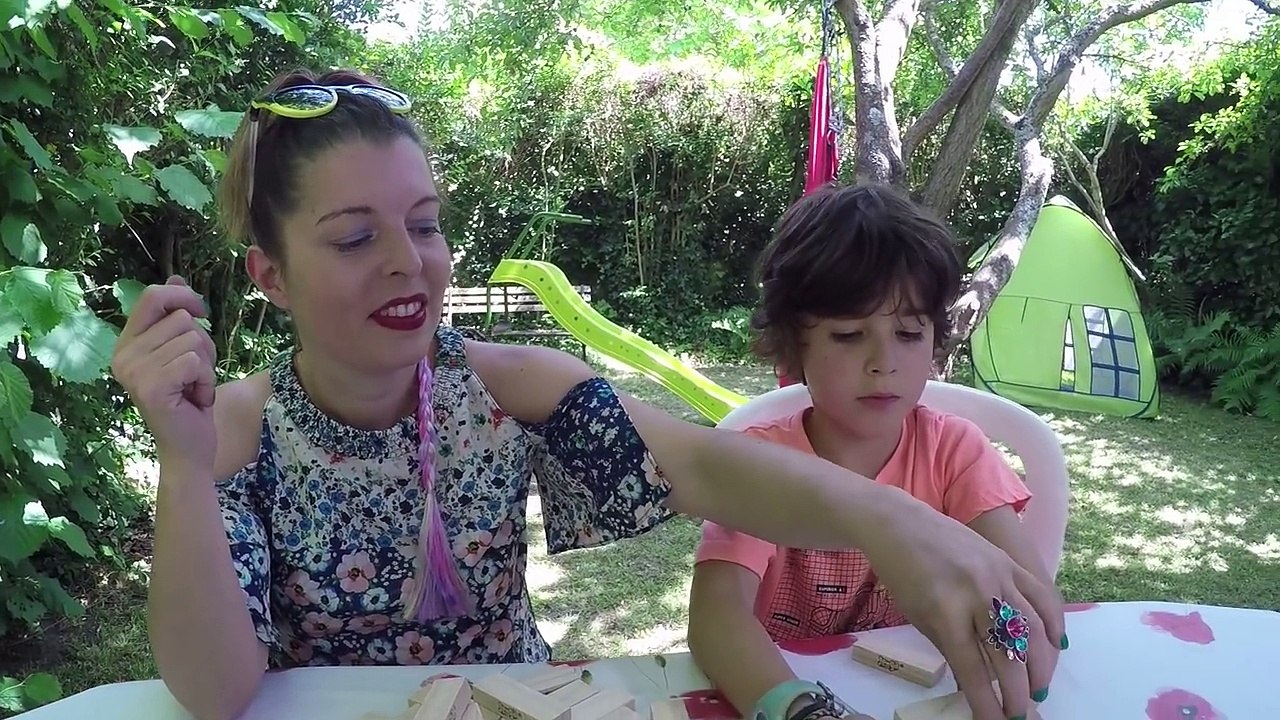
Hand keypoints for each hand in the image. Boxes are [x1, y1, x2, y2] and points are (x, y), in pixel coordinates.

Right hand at [110, 275, 217, 471]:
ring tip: (193, 387)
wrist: (188, 448)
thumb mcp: (181, 353)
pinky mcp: (152, 387)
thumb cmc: (188, 400)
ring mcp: (134, 372)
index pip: (152, 296)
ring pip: (194, 339)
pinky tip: (196, 399)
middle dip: (203, 345)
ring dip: (207, 365)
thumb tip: (174, 277)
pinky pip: (196, 361)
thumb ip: (173, 317)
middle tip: (194, 374)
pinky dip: (207, 380)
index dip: (183, 296)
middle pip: (182, 319)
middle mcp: (123, 356)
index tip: (201, 313)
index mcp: (126, 344)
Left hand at [863, 498, 1063, 719]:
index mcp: (945, 611)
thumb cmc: (902, 574)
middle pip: (1010, 653)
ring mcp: (997, 575)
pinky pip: (1042, 595)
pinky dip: (1054, 623)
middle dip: (1019, 691)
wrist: (900, 524)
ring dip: (1041, 664)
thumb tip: (979, 684)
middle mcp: (976, 593)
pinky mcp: (1009, 562)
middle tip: (1021, 712)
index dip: (988, 702)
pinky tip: (1056, 646)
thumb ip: (952, 649)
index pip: (973, 668)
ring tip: (1038, 687)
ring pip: (1033, 628)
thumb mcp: (918, 617)